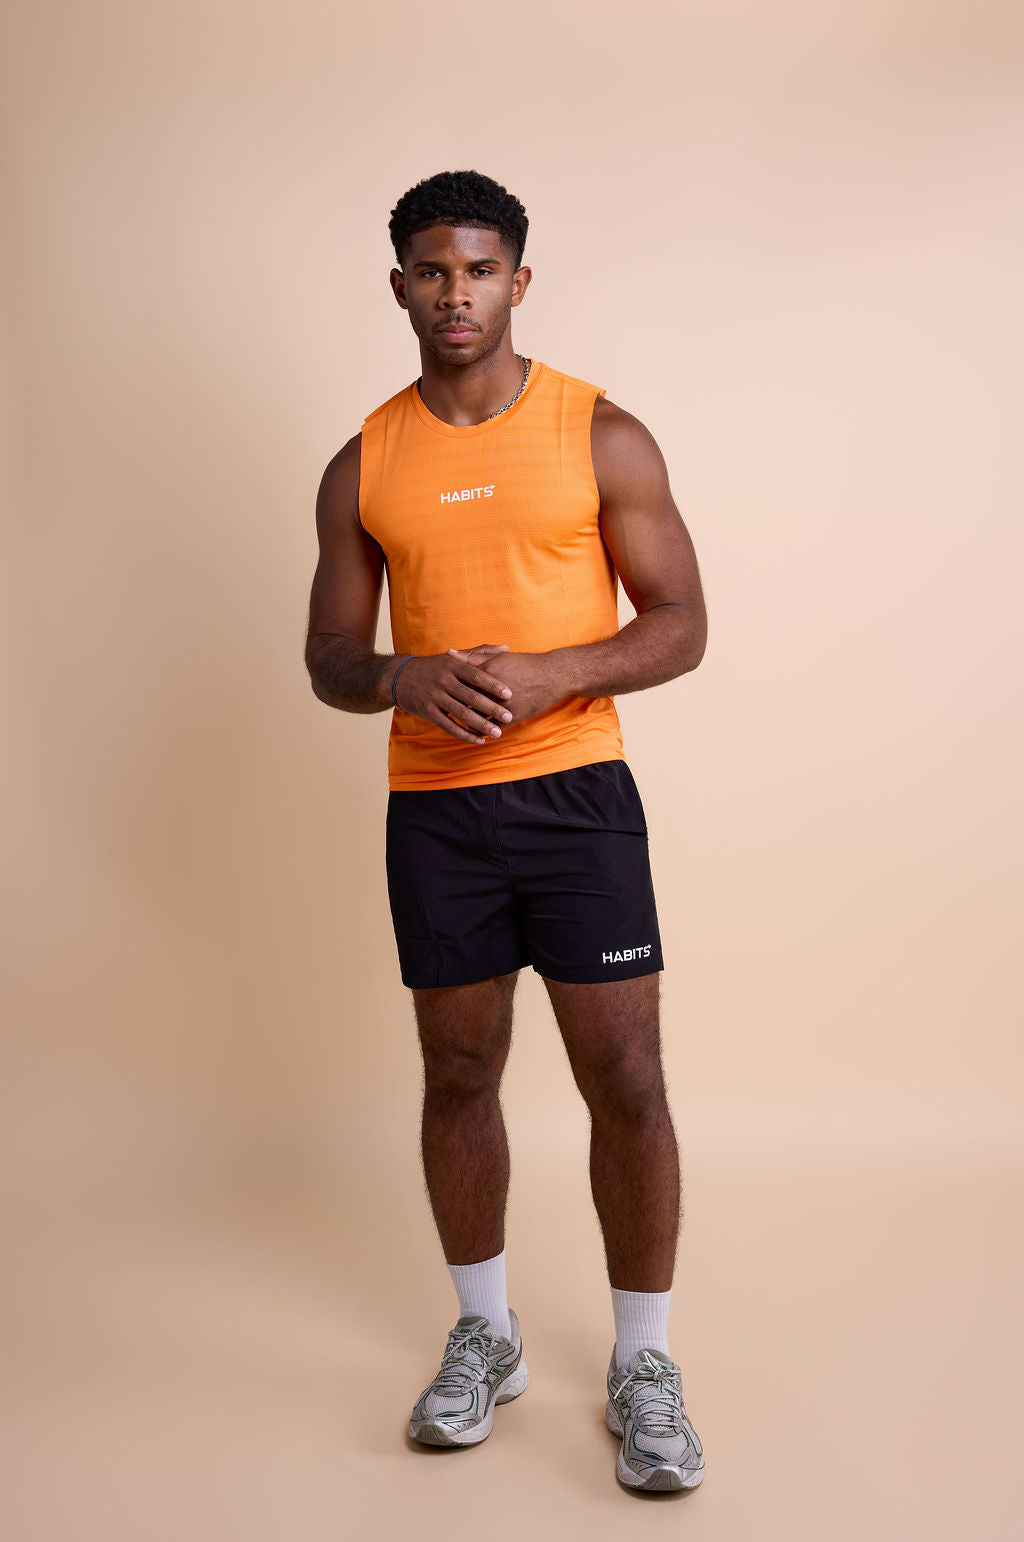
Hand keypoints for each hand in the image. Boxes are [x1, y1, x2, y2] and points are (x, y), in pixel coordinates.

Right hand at [392, 645, 514, 744]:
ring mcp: (435, 697)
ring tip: (497, 733)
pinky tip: (479, 740)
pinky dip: (464, 734)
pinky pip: (449, 726)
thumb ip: (480, 653)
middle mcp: (444, 681)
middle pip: (471, 696)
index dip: (493, 685)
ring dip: (480, 724)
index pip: (476, 675)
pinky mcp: (428, 711)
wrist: (399, 677)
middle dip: (491, 708)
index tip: (509, 694)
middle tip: (509, 717)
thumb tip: (506, 648)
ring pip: (461, 713)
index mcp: (452, 665)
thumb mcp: (453, 657)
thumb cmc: (433, 667)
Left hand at [446, 645, 566, 722]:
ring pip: (475, 716)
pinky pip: (490, 727)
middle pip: (463, 699)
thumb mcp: (500, 657)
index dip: (448, 686)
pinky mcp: (512, 716)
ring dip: (465, 721)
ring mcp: (502, 703)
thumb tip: (449, 652)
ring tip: (458, 722)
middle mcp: (493, 686)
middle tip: (442, 708)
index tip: (439, 690)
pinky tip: (476, 731)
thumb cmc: (524, 665)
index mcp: (488, 668)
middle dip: (452, 705)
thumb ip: (473, 655)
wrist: (553, 676)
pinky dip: (482, 730)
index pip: (459, 679)